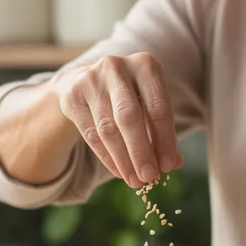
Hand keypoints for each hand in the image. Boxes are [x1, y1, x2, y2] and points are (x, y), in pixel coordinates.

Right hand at [54, 53, 182, 187]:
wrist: (87, 80)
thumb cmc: (129, 95)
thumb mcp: (149, 104)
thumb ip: (161, 131)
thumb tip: (173, 164)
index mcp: (145, 65)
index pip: (158, 108)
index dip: (165, 140)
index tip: (168, 166)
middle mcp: (116, 68)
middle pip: (129, 117)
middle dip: (141, 151)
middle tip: (149, 177)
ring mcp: (90, 80)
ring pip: (108, 129)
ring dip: (123, 159)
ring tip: (134, 180)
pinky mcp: (72, 96)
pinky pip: (91, 134)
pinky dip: (107, 157)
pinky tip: (119, 171)